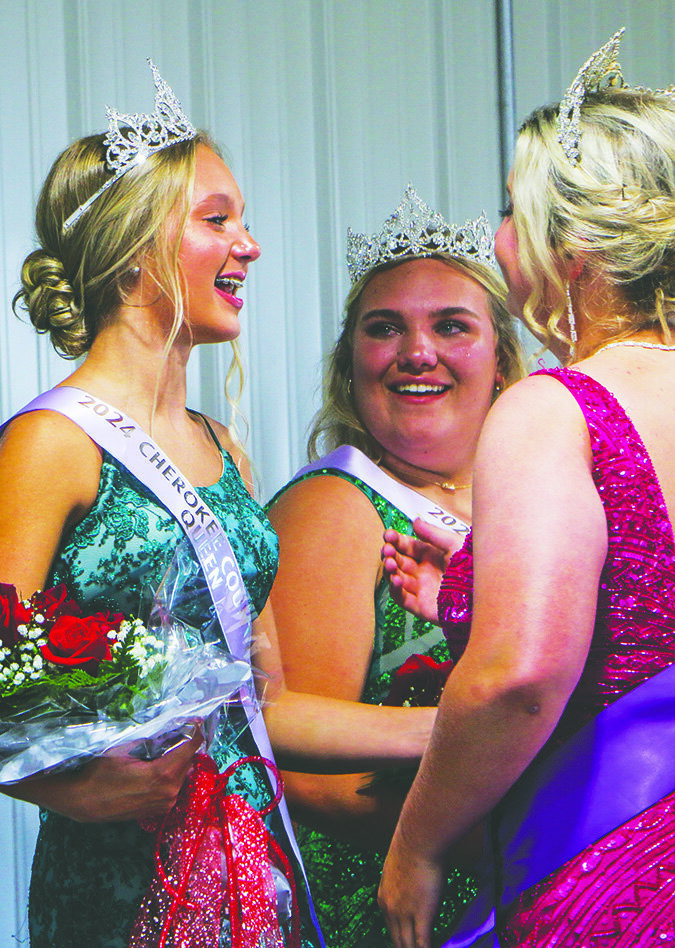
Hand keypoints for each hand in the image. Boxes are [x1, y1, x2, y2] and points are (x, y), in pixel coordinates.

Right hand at [9, 727, 202, 822]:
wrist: (83, 802)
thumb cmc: (100, 773)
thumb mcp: (123, 747)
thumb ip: (150, 737)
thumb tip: (168, 725)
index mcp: (162, 775)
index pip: (190, 747)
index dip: (194, 731)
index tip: (195, 719)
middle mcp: (169, 792)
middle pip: (188, 761)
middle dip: (185, 744)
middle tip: (178, 730)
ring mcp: (165, 804)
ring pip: (181, 774)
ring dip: (178, 760)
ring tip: (165, 747)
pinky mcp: (160, 810)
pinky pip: (173, 786)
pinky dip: (171, 774)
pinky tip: (157, 765)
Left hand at [379, 824, 444, 947]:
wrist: (418, 839)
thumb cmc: (412, 847)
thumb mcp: (397, 869)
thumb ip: (401, 885)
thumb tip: (411, 888)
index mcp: (383, 898)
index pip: (390, 928)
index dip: (400, 940)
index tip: (407, 943)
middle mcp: (390, 909)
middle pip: (397, 941)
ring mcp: (404, 913)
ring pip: (408, 945)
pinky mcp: (421, 914)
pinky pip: (422, 942)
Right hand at [382, 518, 463, 623]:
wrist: (483, 594)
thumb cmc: (473, 567)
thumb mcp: (454, 544)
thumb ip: (433, 534)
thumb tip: (415, 521)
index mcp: (432, 556)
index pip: (407, 547)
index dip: (396, 540)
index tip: (388, 534)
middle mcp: (424, 572)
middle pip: (399, 561)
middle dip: (390, 554)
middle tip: (387, 549)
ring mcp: (422, 589)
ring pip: (397, 578)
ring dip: (389, 570)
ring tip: (390, 563)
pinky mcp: (421, 606)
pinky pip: (402, 599)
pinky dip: (395, 589)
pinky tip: (395, 580)